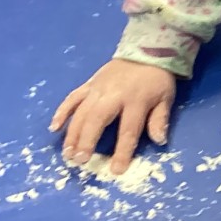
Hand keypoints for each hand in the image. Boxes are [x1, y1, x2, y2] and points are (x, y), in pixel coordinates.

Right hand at [50, 59, 175, 172]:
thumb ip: (160, 119)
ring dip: (72, 133)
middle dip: (87, 141)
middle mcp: (113, 95)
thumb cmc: (156, 79)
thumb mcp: (165, 98)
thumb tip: (159, 141)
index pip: (128, 130)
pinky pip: (72, 97)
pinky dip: (62, 111)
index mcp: (136, 100)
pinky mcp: (89, 84)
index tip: (116, 170)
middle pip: (97, 120)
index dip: (122, 151)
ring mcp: (98, 89)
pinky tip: (55, 127)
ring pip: (81, 111)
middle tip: (79, 160)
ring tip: (67, 153)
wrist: (146, 50)